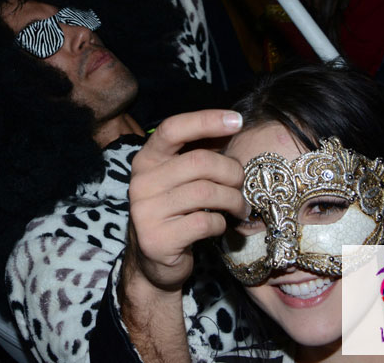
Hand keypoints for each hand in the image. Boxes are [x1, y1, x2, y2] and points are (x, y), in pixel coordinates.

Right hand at [125, 110, 246, 293]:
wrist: (153, 262)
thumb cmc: (175, 212)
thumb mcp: (180, 179)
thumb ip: (199, 154)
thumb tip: (231, 125)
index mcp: (146, 160)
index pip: (173, 129)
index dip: (206, 120)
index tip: (236, 120)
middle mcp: (141, 181)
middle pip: (199, 161)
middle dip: (232, 172)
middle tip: (242, 185)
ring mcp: (146, 211)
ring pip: (206, 192)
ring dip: (233, 200)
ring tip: (240, 208)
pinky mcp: (158, 239)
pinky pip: (205, 222)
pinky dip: (221, 223)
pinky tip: (220, 226)